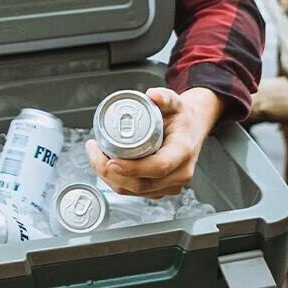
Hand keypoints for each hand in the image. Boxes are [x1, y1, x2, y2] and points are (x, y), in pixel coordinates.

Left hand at [85, 87, 222, 198]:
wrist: (193, 128)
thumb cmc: (182, 117)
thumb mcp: (176, 102)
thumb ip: (165, 97)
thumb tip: (152, 95)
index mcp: (183, 151)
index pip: (158, 167)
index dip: (132, 168)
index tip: (111, 162)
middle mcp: (180, 173)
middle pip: (141, 185)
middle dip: (111, 174)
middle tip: (95, 152)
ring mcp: (171, 184)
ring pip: (135, 191)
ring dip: (110, 178)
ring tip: (96, 156)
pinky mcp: (161, 189)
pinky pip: (136, 192)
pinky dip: (117, 181)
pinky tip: (106, 166)